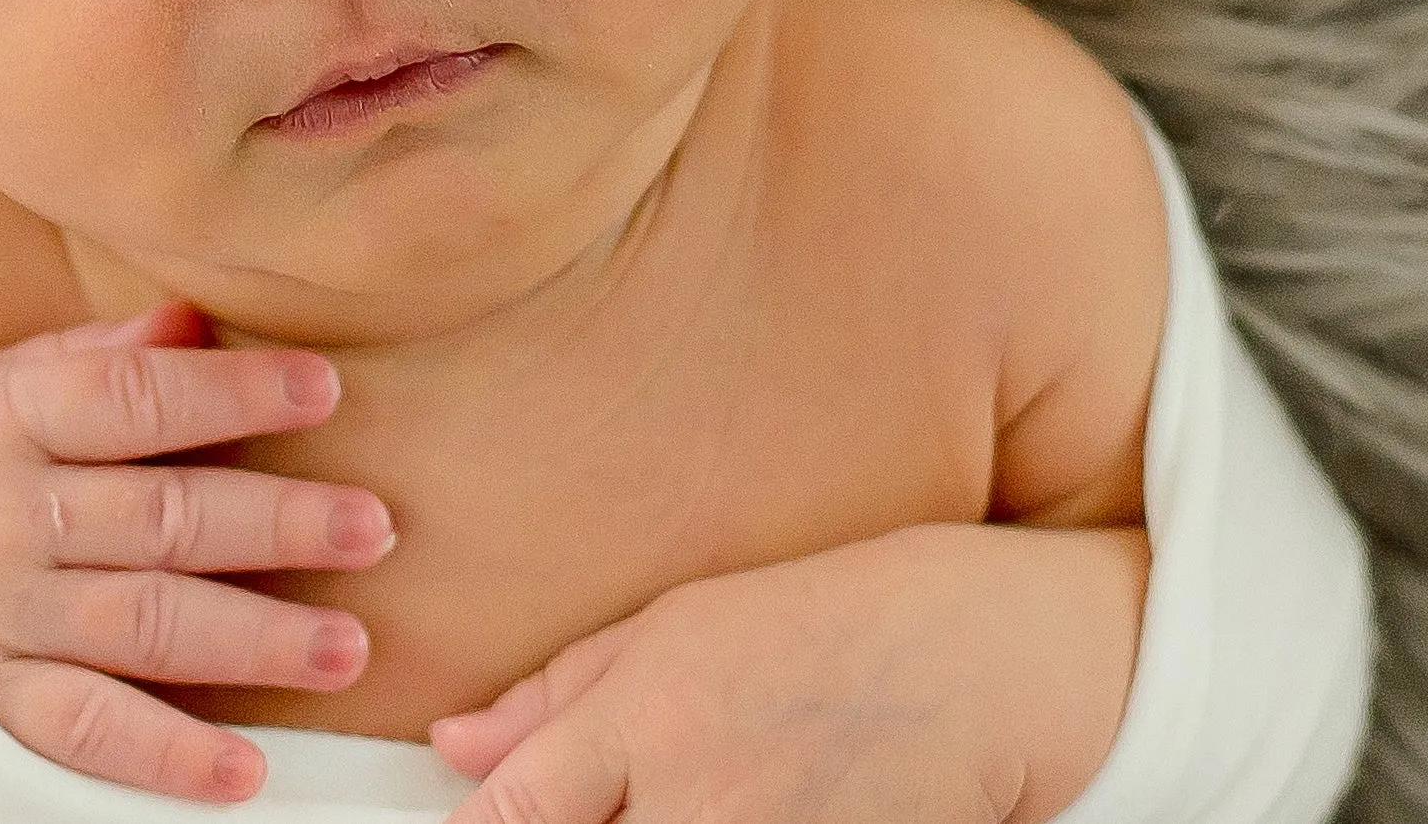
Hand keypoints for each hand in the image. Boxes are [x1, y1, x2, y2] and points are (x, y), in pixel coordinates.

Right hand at [0, 297, 396, 802]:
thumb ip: (84, 360)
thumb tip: (191, 322)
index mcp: (2, 420)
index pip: (134, 400)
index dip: (232, 394)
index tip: (325, 389)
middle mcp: (5, 520)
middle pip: (160, 518)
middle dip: (276, 523)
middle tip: (373, 526)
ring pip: (143, 629)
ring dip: (252, 640)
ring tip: (345, 645)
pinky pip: (82, 735)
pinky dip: (162, 758)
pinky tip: (243, 772)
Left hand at [428, 522, 1147, 823]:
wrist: (972, 664)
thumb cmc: (814, 624)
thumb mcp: (670, 625)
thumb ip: (553, 699)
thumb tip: (455, 747)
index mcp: (646, 724)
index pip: (513, 817)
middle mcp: (695, 807)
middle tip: (567, 812)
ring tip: (656, 805)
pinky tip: (695, 822)